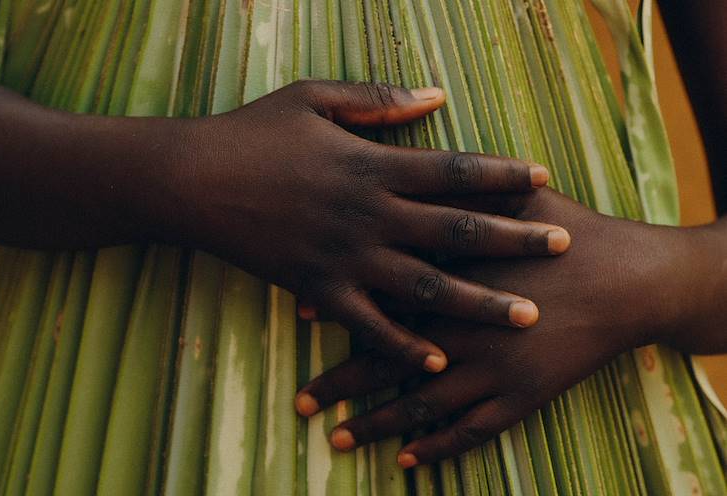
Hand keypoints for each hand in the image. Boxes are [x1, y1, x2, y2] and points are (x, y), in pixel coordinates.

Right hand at [168, 80, 570, 371]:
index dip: (502, 173)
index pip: (454, 169)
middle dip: (515, 238)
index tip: (543, 178)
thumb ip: (379, 99)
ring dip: (479, 301)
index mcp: (372, 164)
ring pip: (426, 285)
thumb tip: (438, 95)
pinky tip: (437, 358)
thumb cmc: (253, 133)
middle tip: (563, 245)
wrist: (192, 180)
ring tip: (526, 314)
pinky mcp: (318, 288)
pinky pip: (369, 324)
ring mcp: (345, 256)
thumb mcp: (313, 97)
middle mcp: (369, 213)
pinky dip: (404, 343)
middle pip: (456, 229)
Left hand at [295, 187, 723, 464]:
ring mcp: (490, 371)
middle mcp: (461, 331)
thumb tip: (417, 157)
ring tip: (337, 441)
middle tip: (300, 404)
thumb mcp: (515, 196)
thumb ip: (462, 183)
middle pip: (388, 361)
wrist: (628, 282)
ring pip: (419, 407)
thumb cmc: (569, 234)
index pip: (382, 295)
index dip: (341, 305)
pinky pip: (470, 433)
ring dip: (375, 425)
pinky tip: (406, 459)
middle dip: (340, 385)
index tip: (303, 314)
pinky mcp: (519, 399)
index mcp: (454, 280)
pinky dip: (436, 447)